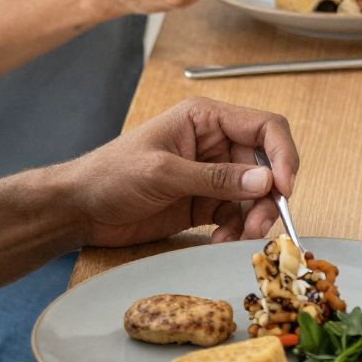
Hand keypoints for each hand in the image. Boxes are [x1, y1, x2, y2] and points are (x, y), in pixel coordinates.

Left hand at [50, 98, 298, 246]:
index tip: (284, 187)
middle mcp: (216, 144)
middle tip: (259, 225)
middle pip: (267, 166)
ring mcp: (213, 175)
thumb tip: (266, 181)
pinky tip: (219, 241)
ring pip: (256, 195)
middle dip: (268, 196)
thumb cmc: (109, 176)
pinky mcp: (206, 203)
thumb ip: (216, 178)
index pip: (266, 128)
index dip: (282, 155)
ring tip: (238, 238)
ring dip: (254, 218)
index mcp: (207, 119)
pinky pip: (238, 215)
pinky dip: (236, 230)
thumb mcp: (163, 173)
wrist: (77, 211)